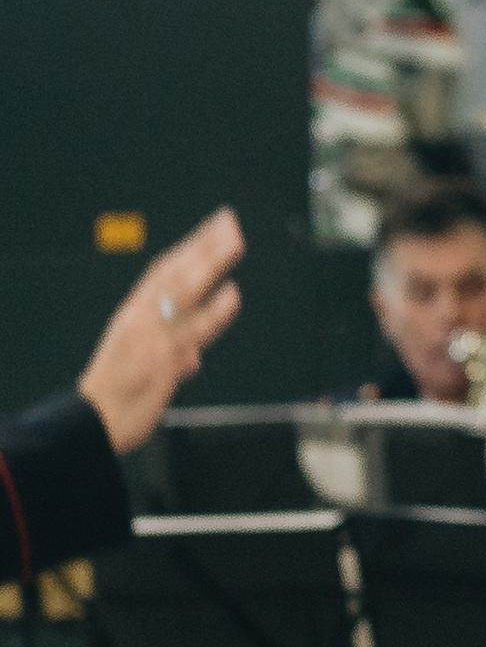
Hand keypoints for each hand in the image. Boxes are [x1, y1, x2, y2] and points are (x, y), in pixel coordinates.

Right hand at [77, 208, 245, 452]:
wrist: (91, 425)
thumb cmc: (114, 398)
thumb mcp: (140, 367)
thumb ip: (173, 357)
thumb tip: (194, 358)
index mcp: (133, 317)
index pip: (163, 275)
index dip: (189, 249)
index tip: (213, 228)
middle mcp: (140, 322)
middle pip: (174, 275)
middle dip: (202, 246)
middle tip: (228, 222)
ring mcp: (152, 338)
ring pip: (183, 292)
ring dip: (210, 265)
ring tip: (234, 241)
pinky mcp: (161, 360)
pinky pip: (191, 331)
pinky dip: (213, 313)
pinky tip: (232, 295)